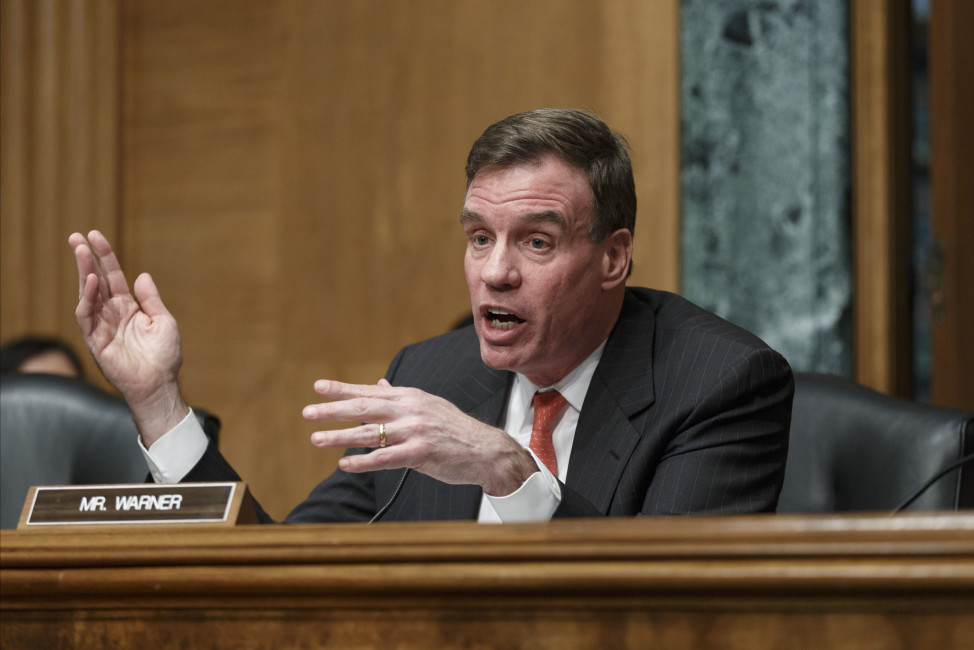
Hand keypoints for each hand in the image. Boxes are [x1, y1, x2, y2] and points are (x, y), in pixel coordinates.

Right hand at [69, 230, 188, 444]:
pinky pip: (87, 316)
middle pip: (96, 281)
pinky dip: (87, 298)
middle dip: (86, 259)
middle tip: (76, 237)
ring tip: (81, 251)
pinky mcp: (95, 340)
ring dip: (84, 272)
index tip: (95, 236)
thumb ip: (151, 299)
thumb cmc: (164, 356)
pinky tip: (92, 281)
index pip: (113, 276)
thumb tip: (142, 275)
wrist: (159, 384)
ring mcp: (101, 326)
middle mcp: (112, 314)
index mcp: (128, 307)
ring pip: (87, 294)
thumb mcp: (163, 321)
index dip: (105, 257)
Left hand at [304, 379, 538, 495]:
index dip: (342, 390)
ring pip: (369, 433)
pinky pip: (384, 458)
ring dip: (339, 437)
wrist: (486, 450)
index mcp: (410, 397)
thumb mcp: (428, 406)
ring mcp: (415, 431)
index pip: (369, 391)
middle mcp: (410, 410)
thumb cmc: (454, 430)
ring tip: (316, 439)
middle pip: (364, 408)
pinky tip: (344, 464)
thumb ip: (400, 398)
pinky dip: (362, 461)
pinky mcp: (420, 453)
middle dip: (333, 410)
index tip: (318, 387)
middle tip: (307, 412)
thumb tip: (379, 386)